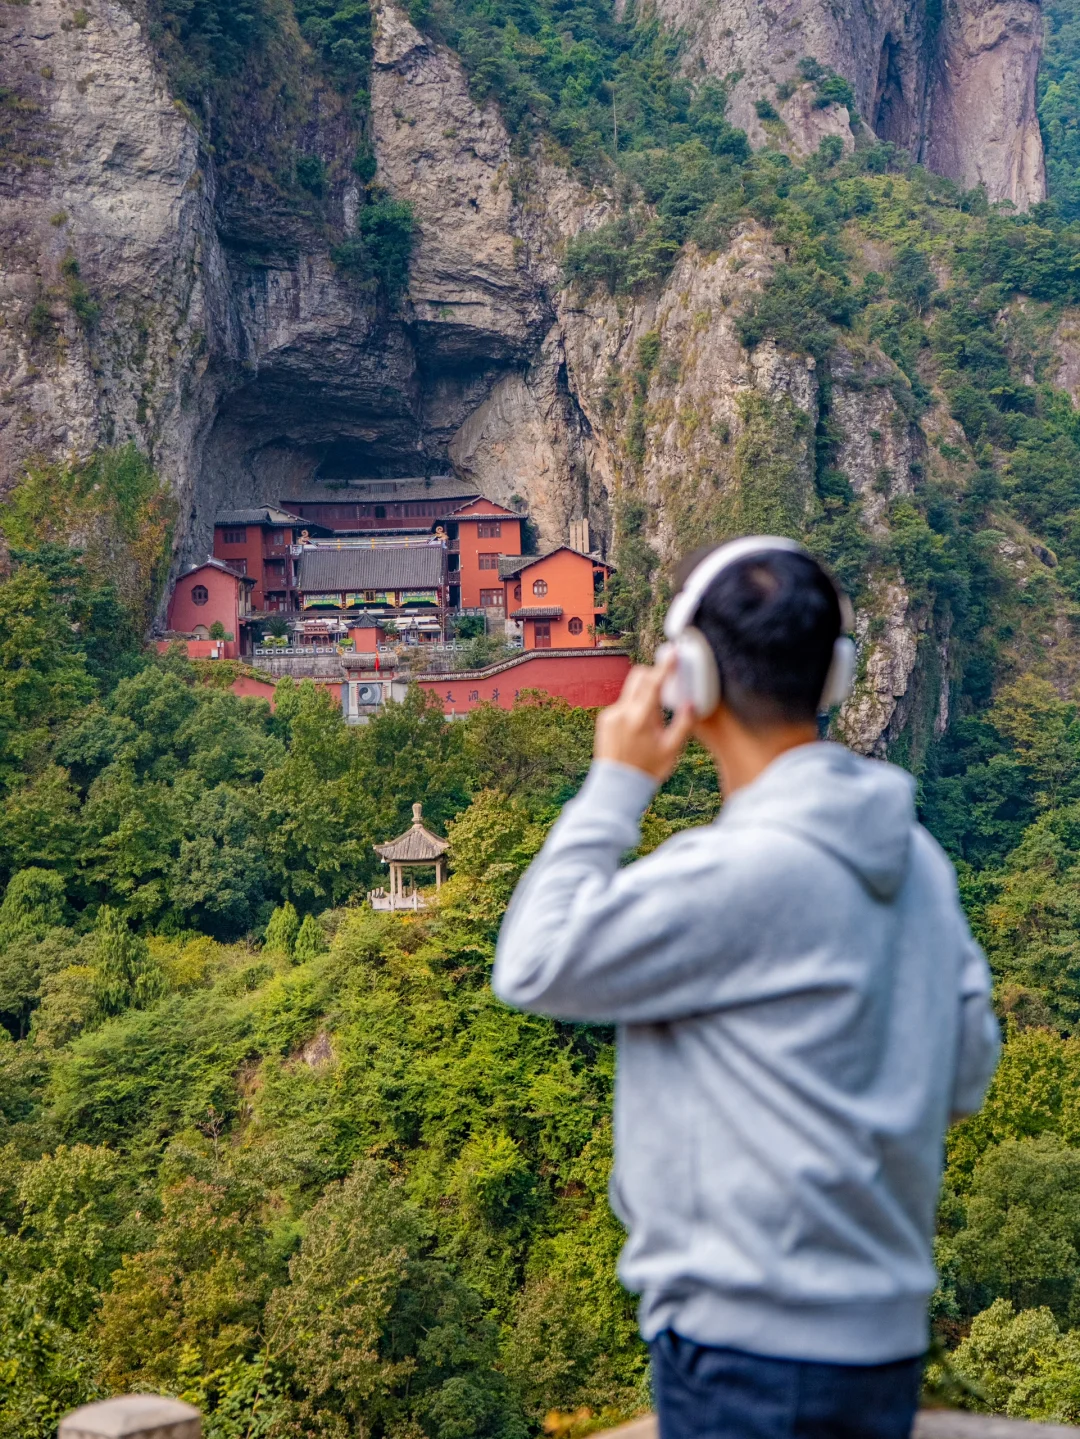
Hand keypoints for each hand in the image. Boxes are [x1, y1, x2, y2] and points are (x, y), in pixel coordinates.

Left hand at [594, 658, 694, 782]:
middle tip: (665, 683)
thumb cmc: (647, 770)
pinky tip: (638, 729)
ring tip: (652, 721)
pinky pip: (622, 704)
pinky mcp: (604, 720)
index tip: (672, 653)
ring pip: (630, 692)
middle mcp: (622, 712)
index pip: (654, 683)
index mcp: (641, 718)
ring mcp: (611, 715)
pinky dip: (633, 707)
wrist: (617, 787)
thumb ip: (683, 724)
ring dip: (644, 695)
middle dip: (652, 675)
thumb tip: (691, 703)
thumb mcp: (672, 749)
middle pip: (638, 677)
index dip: (665, 666)